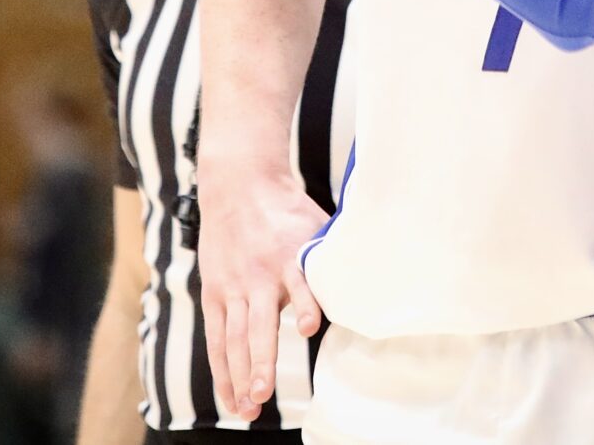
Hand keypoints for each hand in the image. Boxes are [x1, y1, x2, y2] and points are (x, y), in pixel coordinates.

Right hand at [196, 161, 330, 421]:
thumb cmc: (286, 210)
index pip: (299, 283)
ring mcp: (233, 287)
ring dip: (240, 375)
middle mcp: (259, 276)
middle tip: (264, 394)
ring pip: (234, 338)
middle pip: (257, 324)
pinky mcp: (214, 293)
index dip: (305, 304)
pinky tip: (231, 396)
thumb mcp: (318, 227)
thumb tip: (378, 281)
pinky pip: (216, 337)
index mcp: (290, 257)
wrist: (240, 185)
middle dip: (260, 361)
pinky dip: (223, 369)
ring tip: (249, 408)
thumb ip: (336, 258)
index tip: (310, 325)